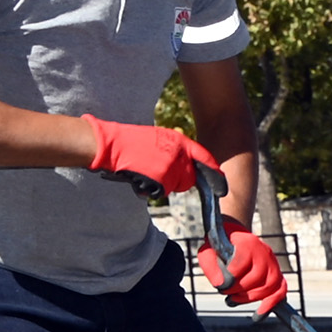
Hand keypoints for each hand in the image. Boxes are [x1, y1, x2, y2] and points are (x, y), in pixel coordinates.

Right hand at [84, 117, 216, 193]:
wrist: (109, 145)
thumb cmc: (129, 143)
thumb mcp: (157, 139)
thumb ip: (174, 152)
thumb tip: (186, 168)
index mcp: (179, 140)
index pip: (203, 157)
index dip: (213, 172)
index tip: (222, 187)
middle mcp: (179, 153)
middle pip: (189, 179)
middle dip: (177, 181)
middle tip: (156, 172)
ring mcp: (171, 167)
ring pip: (174, 186)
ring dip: (162, 185)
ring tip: (143, 171)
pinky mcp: (161, 179)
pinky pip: (160, 191)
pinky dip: (150, 189)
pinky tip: (139, 177)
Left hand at [198, 227, 286, 315]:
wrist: (233, 237)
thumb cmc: (218, 247)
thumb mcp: (207, 254)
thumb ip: (211, 268)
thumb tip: (222, 286)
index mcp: (247, 243)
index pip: (241, 266)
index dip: (229, 280)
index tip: (220, 285)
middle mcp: (264, 252)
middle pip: (257, 278)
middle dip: (239, 291)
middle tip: (226, 293)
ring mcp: (273, 263)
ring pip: (270, 286)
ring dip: (250, 298)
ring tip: (234, 299)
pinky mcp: (277, 274)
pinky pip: (280, 291)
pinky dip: (269, 305)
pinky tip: (258, 316)